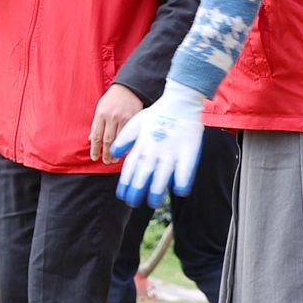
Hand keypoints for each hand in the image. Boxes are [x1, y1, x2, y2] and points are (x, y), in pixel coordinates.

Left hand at [89, 84, 144, 163]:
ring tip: (115, 159)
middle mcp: (111, 118)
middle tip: (106, 161)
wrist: (128, 89)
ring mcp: (123, 119)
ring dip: (117, 152)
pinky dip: (126, 145)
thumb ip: (96, 124)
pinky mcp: (133, 119)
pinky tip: (125, 151)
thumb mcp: (100, 109)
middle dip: (106, 153)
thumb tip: (91, 139)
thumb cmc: (112, 100)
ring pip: (119, 140)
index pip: (96, 136)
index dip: (95, 149)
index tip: (94, 157)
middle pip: (107, 140)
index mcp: (100, 115)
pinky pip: (129, 136)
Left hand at [111, 82, 207, 207]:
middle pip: (144, 171)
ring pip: (163, 172)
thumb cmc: (157, 114)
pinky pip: (186, 166)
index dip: (126, 181)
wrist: (180, 100)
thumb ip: (124, 138)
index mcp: (142, 143)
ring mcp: (172, 149)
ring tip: (153, 202)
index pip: (131, 165)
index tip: (123, 194)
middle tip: (132, 203)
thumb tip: (114, 152)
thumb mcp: (136, 122)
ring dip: (157, 188)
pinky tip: (179, 190)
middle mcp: (155, 148)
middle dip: (137, 188)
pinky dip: (183, 178)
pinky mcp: (189, 148)